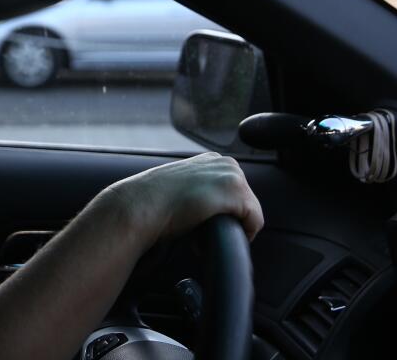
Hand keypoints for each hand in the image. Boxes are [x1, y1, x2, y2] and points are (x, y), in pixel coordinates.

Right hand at [103, 153, 263, 246]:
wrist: (142, 204)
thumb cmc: (154, 201)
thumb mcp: (181, 186)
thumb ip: (200, 188)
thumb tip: (210, 207)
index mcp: (213, 159)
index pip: (234, 193)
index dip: (220, 213)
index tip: (199, 220)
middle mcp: (226, 162)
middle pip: (245, 202)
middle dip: (227, 219)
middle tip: (199, 228)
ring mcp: (233, 175)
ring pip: (250, 213)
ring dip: (229, 227)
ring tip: (201, 232)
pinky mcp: (236, 192)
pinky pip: (254, 222)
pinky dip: (237, 235)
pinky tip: (210, 234)